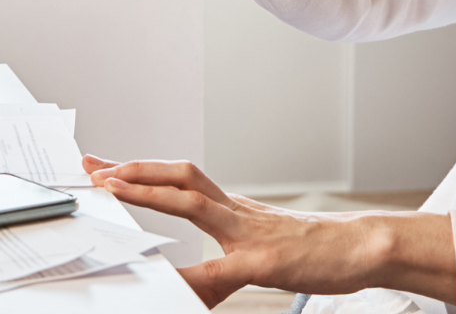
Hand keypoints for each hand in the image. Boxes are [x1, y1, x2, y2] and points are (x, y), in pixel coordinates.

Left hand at [83, 155, 455, 307]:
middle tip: (93, 168)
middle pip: (178, 177)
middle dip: (133, 170)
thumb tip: (197, 278)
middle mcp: (236, 212)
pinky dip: (198, 278)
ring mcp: (249, 233)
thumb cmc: (314, 249)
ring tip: (114, 190)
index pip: (179, 180)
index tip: (104, 167)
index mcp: (232, 209)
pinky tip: (177, 288)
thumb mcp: (260, 250)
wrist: (363, 248)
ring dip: (150, 194)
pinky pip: (224, 269)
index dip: (140, 172)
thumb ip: (225, 261)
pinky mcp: (264, 261)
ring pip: (193, 203)